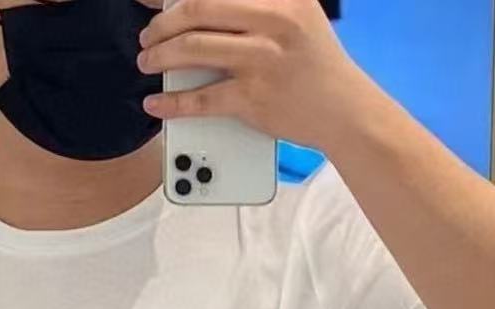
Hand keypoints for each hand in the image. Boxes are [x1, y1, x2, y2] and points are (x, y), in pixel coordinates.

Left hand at [136, 0, 378, 152]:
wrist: (346, 111)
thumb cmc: (316, 63)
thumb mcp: (298, 10)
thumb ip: (258, 1)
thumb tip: (199, 4)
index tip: (150, 0)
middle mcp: (271, 20)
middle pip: (196, 9)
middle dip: (162, 24)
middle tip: (149, 35)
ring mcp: (261, 60)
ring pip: (193, 49)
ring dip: (160, 56)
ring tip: (148, 62)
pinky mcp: (254, 98)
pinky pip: (202, 98)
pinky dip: (173, 102)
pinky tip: (156, 102)